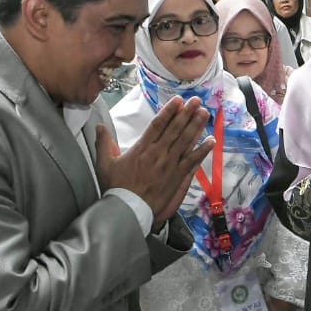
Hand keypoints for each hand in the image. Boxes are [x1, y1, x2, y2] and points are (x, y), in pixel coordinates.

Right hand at [96, 96, 213, 229]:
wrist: (129, 210)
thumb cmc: (116, 188)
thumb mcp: (105, 164)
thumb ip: (103, 144)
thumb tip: (99, 126)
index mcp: (142, 148)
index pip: (158, 125)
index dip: (169, 111)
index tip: (178, 100)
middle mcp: (158, 153)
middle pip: (175, 130)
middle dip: (186, 114)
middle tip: (196, 100)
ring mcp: (170, 165)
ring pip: (186, 142)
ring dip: (196, 127)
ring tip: (204, 113)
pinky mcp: (177, 177)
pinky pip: (192, 161)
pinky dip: (202, 151)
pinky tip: (211, 141)